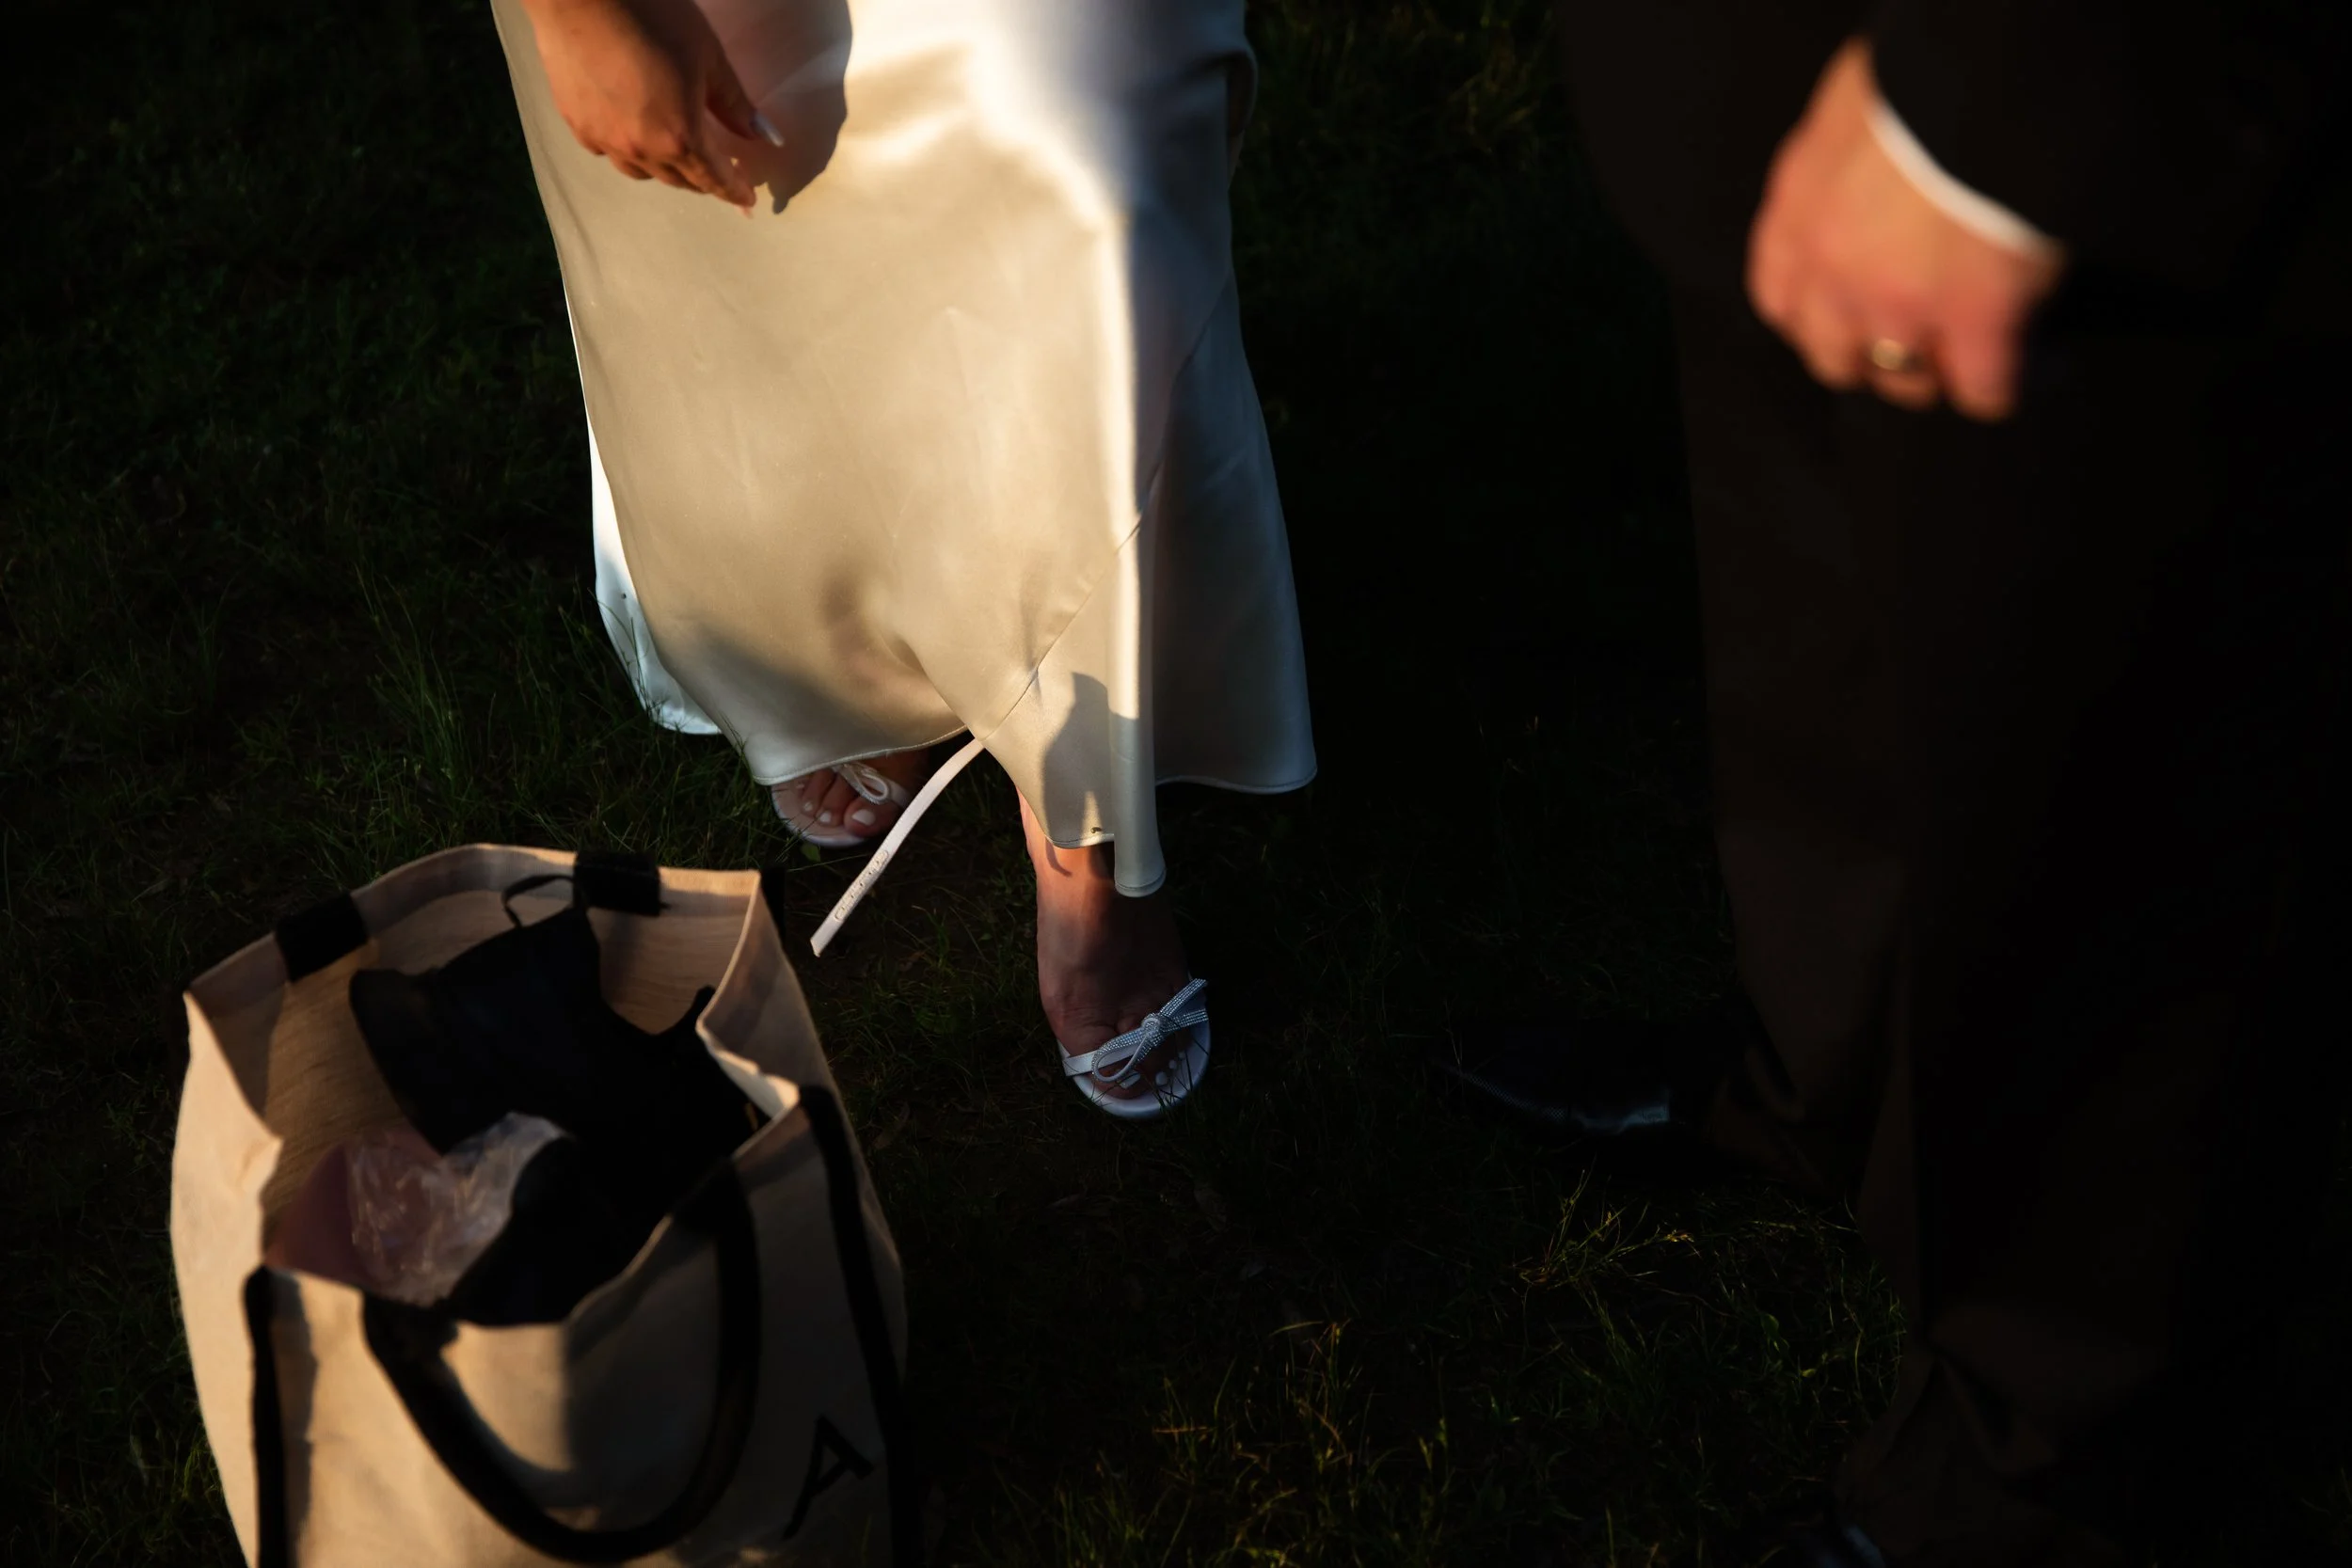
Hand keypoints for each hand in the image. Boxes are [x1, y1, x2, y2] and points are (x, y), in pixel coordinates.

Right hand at [521, 0, 758, 208]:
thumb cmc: (654, 17)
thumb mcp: (708, 56)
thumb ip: (734, 103)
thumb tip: (762, 135)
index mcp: (680, 137)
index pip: (714, 178)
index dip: (734, 191)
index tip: (746, 200)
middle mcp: (640, 150)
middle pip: (679, 180)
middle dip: (703, 180)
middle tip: (717, 171)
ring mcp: (603, 140)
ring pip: (640, 172)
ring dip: (664, 169)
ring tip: (674, 154)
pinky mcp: (575, 124)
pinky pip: (607, 151)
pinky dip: (626, 149)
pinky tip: (629, 131)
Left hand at [1747, 39, 2063, 419]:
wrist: (1992, 73)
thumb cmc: (1926, 72)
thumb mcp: (1855, 106)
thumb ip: (1847, 155)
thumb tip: (1870, 162)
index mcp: (1799, 208)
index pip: (1782, 300)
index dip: (1820, 318)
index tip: (1851, 318)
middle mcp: (1831, 269)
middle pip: (1835, 356)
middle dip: (1873, 356)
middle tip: (1919, 341)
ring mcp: (1897, 303)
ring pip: (1906, 380)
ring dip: (1939, 374)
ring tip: (1979, 358)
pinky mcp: (1973, 320)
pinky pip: (1985, 388)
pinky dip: (2011, 385)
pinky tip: (2041, 365)